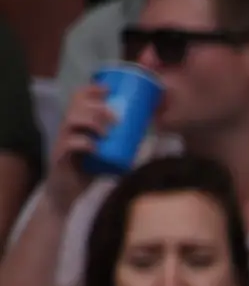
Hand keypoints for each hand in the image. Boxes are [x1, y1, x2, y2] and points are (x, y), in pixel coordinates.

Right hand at [44, 81, 114, 208]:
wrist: (70, 196)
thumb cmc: (90, 172)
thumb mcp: (107, 154)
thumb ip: (123, 144)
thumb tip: (151, 136)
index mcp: (77, 125)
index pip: (78, 100)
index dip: (91, 91)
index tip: (109, 90)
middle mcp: (67, 131)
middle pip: (75, 107)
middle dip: (96, 107)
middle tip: (115, 118)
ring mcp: (62, 144)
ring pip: (70, 121)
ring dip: (91, 121)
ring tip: (107, 132)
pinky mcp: (60, 159)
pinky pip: (67, 145)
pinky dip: (83, 143)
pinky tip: (95, 147)